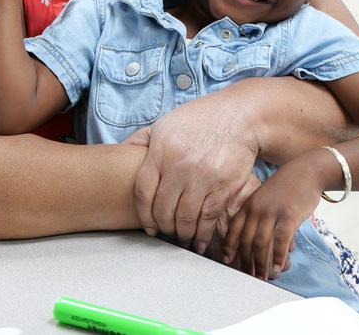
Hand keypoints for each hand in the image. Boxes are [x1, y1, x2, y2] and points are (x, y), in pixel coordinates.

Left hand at [132, 98, 259, 252]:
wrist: (239, 117)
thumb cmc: (199, 120)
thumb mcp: (164, 123)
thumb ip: (140, 140)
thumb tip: (119, 153)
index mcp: (160, 151)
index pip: (142, 191)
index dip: (143, 214)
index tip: (149, 226)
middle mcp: (178, 165)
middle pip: (162, 209)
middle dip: (163, 227)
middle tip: (167, 232)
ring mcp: (201, 177)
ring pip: (184, 218)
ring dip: (182, 234)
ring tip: (182, 238)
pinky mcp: (223, 186)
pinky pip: (208, 218)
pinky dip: (203, 234)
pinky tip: (200, 241)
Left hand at [221, 155, 324, 280]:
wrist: (307, 171)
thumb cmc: (287, 186)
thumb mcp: (265, 196)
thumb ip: (258, 214)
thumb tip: (257, 239)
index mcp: (249, 203)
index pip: (234, 228)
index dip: (229, 246)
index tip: (226, 260)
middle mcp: (257, 208)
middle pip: (246, 240)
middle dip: (246, 261)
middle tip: (248, 275)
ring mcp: (273, 212)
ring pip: (262, 243)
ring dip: (261, 264)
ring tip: (262, 277)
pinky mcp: (289, 216)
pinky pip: (280, 241)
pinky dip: (278, 257)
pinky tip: (278, 267)